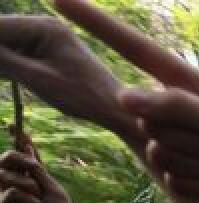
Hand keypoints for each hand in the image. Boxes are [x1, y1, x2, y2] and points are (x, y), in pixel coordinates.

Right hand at [0, 15, 130, 138]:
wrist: (117, 110)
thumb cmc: (82, 97)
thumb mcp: (36, 79)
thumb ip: (1, 59)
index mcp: (43, 27)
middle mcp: (44, 26)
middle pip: (0, 34)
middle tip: (3, 76)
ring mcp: (46, 39)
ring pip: (5, 45)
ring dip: (1, 62)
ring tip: (6, 79)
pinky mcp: (48, 53)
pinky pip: (17, 54)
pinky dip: (6, 65)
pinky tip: (6, 77)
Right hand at [0, 150, 85, 202]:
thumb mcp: (52, 187)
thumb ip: (37, 169)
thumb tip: (27, 148)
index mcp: (34, 178)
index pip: (22, 156)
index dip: (19, 142)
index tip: (14, 125)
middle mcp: (19, 184)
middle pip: (5, 160)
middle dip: (17, 158)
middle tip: (33, 165)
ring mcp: (11, 196)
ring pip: (5, 175)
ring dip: (26, 185)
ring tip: (39, 199)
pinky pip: (9, 193)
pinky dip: (25, 199)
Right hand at [51, 0, 198, 202]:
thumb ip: (180, 108)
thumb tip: (126, 98)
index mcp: (195, 85)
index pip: (137, 50)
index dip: (98, 24)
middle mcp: (182, 110)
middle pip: (148, 117)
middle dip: (187, 138)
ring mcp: (179, 142)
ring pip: (157, 151)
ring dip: (196, 165)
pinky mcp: (181, 173)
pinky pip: (170, 178)